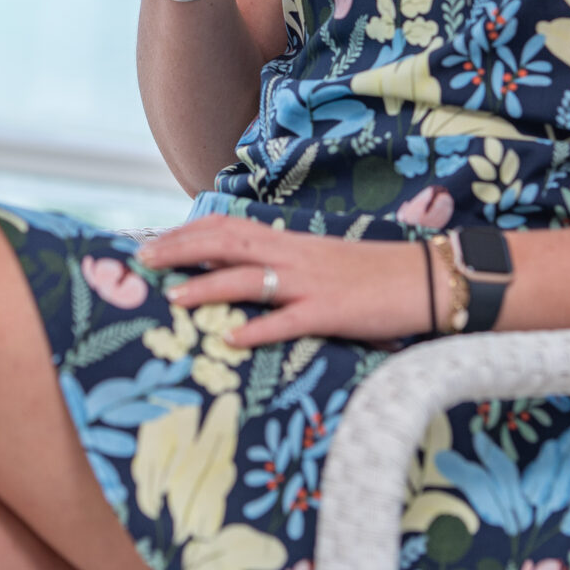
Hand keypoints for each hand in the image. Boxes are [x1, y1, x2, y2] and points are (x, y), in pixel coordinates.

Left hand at [137, 215, 434, 347]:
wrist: (426, 279)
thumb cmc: (373, 276)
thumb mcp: (321, 263)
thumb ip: (284, 266)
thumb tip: (245, 276)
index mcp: (290, 243)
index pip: (229, 228)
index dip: (188, 232)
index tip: (154, 241)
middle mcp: (294, 256)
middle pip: (227, 244)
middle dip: (181, 250)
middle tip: (143, 260)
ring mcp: (312, 283)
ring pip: (249, 279)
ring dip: (208, 287)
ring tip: (173, 298)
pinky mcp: (332, 312)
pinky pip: (290, 321)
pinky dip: (260, 330)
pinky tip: (234, 341)